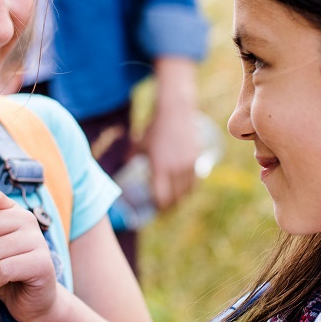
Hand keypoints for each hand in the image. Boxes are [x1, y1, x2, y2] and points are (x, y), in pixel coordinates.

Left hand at [137, 58, 199, 210]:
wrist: (175, 111)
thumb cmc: (154, 128)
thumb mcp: (139, 143)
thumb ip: (131, 156)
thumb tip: (124, 165)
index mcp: (159, 167)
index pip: (161, 197)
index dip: (159, 207)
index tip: (155, 208)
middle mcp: (175, 169)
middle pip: (175, 198)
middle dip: (169, 206)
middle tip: (164, 210)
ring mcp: (188, 164)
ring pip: (187, 191)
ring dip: (181, 199)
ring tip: (174, 202)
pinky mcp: (196, 158)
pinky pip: (194, 181)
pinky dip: (189, 188)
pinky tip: (183, 190)